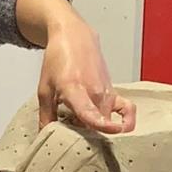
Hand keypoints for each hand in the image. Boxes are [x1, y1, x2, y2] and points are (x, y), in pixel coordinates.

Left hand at [38, 18, 136, 133]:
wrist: (74, 37)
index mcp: (75, 90)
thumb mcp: (44, 89)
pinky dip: (127, 120)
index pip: (90, 113)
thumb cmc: (57, 60)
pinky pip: (128, 109)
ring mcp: (106, 92)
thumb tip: (44, 134)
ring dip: (94, 127)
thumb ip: (46, 115)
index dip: (100, 125)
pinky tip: (120, 128)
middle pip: (94, 126)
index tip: (110, 133)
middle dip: (82, 134)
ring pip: (105, 121)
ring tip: (79, 121)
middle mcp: (95, 92)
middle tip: (68, 128)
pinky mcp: (114, 91)